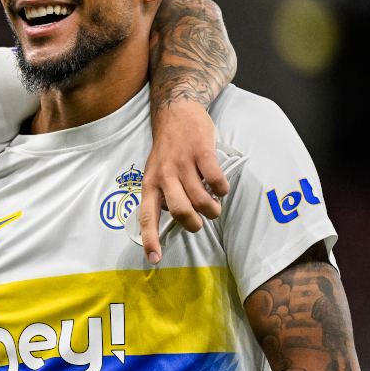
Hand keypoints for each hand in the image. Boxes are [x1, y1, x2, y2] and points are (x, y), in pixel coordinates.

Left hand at [140, 99, 229, 263]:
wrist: (177, 110)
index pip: (147, 215)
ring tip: (214, 205)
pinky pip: (216, 180)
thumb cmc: (169, 148)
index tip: (153, 259)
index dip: (150, 239)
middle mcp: (164, 174)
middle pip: (179, 211)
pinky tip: (220, 187)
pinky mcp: (201, 151)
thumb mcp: (156, 171)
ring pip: (201, 199)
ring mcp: (183, 162)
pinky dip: (223, 189)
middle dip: (193, 223)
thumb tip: (176, 222)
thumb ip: (163, 193)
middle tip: (200, 221)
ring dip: (212, 209)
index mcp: (150, 182)